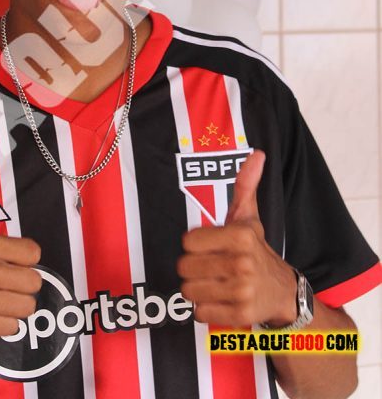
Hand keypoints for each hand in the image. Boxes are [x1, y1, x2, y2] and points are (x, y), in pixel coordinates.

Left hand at [177, 150, 297, 327]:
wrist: (284, 293)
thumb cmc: (257, 251)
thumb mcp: (250, 217)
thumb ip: (246, 185)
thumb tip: (257, 154)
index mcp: (241, 235)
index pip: (188, 241)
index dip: (194, 244)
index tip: (208, 246)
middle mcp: (243, 263)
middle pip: (185, 267)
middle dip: (192, 268)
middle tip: (208, 267)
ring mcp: (242, 291)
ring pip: (190, 291)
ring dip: (197, 289)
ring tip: (213, 283)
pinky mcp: (240, 316)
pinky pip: (200, 313)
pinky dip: (205, 309)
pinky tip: (220, 300)